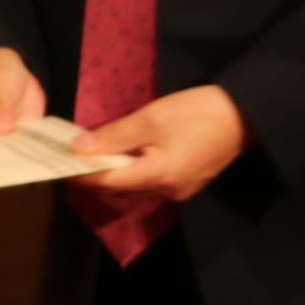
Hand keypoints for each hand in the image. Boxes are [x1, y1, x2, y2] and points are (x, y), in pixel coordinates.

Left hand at [70, 84, 249, 201]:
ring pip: (134, 187)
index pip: (106, 182)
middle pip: (119, 188)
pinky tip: (124, 154)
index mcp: (157, 177)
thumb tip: (80, 148)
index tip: (59, 160)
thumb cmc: (198, 112)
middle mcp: (167, 192)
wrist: (245, 115)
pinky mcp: (188, 182)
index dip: (80, 172)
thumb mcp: (152, 118)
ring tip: (93, 151)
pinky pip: (150, 182)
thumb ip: (115, 135)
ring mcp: (180, 190)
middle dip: (93, 174)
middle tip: (72, 153)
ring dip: (112, 173)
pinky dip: (132, 171)